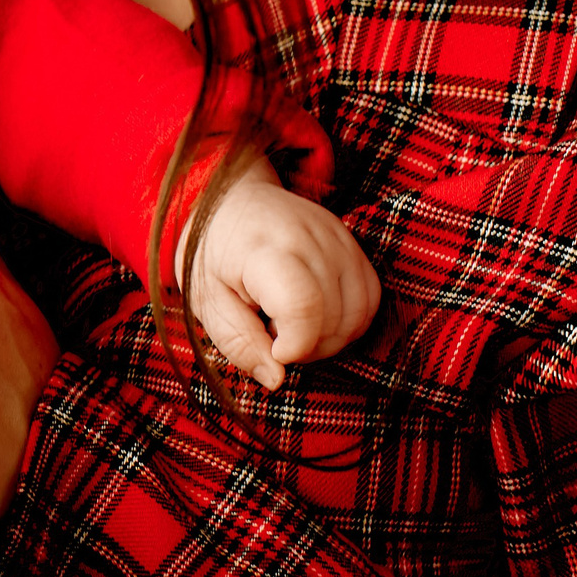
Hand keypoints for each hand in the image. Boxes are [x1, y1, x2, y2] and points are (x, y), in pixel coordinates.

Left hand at [178, 163, 379, 390]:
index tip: (273, 346)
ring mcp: (336, 238)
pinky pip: (370, 296)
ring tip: (292, 322)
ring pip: (358, 314)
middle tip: (274, 334)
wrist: (229, 198)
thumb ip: (239, 342)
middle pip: (335, 319)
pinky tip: (316, 313)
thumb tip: (277, 378)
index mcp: (264, 250)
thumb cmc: (211, 251)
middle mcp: (309, 239)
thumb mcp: (206, 299)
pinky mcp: (351, 241)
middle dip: (308, 346)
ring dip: (331, 336)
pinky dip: (349, 319)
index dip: (295, 345)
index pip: (303, 307)